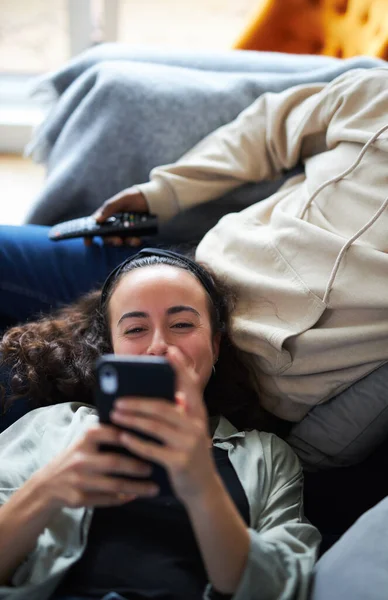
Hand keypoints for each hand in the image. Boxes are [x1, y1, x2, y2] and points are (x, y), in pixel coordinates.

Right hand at [33, 423, 158, 509]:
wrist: (47, 485)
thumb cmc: (74, 459)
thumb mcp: (84, 443)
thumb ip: (106, 436)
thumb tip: (140, 433)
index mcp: (84, 439)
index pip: (112, 434)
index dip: (132, 437)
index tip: (150, 440)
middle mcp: (81, 458)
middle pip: (115, 462)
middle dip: (137, 466)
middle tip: (153, 468)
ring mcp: (79, 480)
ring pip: (114, 485)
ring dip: (137, 487)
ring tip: (153, 488)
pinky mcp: (79, 499)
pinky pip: (107, 500)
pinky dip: (123, 499)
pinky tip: (135, 496)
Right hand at [84, 186, 147, 246]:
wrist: (154, 200)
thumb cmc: (136, 197)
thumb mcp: (123, 199)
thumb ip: (110, 207)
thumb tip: (97, 219)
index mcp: (108, 214)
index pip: (95, 226)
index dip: (89, 235)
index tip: (88, 243)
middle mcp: (114, 224)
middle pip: (107, 237)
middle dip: (111, 240)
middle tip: (117, 240)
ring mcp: (124, 230)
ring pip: (120, 241)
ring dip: (125, 242)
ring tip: (133, 240)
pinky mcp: (134, 234)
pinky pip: (131, 241)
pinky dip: (134, 242)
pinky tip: (138, 239)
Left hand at [110, 347, 218, 505]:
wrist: (202, 489)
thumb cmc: (188, 455)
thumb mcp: (187, 431)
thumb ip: (175, 413)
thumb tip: (149, 396)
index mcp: (198, 415)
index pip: (190, 386)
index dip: (181, 367)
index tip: (169, 351)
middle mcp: (196, 426)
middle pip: (163, 407)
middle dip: (138, 401)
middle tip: (118, 398)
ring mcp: (189, 444)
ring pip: (155, 426)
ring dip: (132, 419)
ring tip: (115, 414)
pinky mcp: (180, 462)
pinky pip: (153, 449)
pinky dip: (136, 442)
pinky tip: (123, 437)